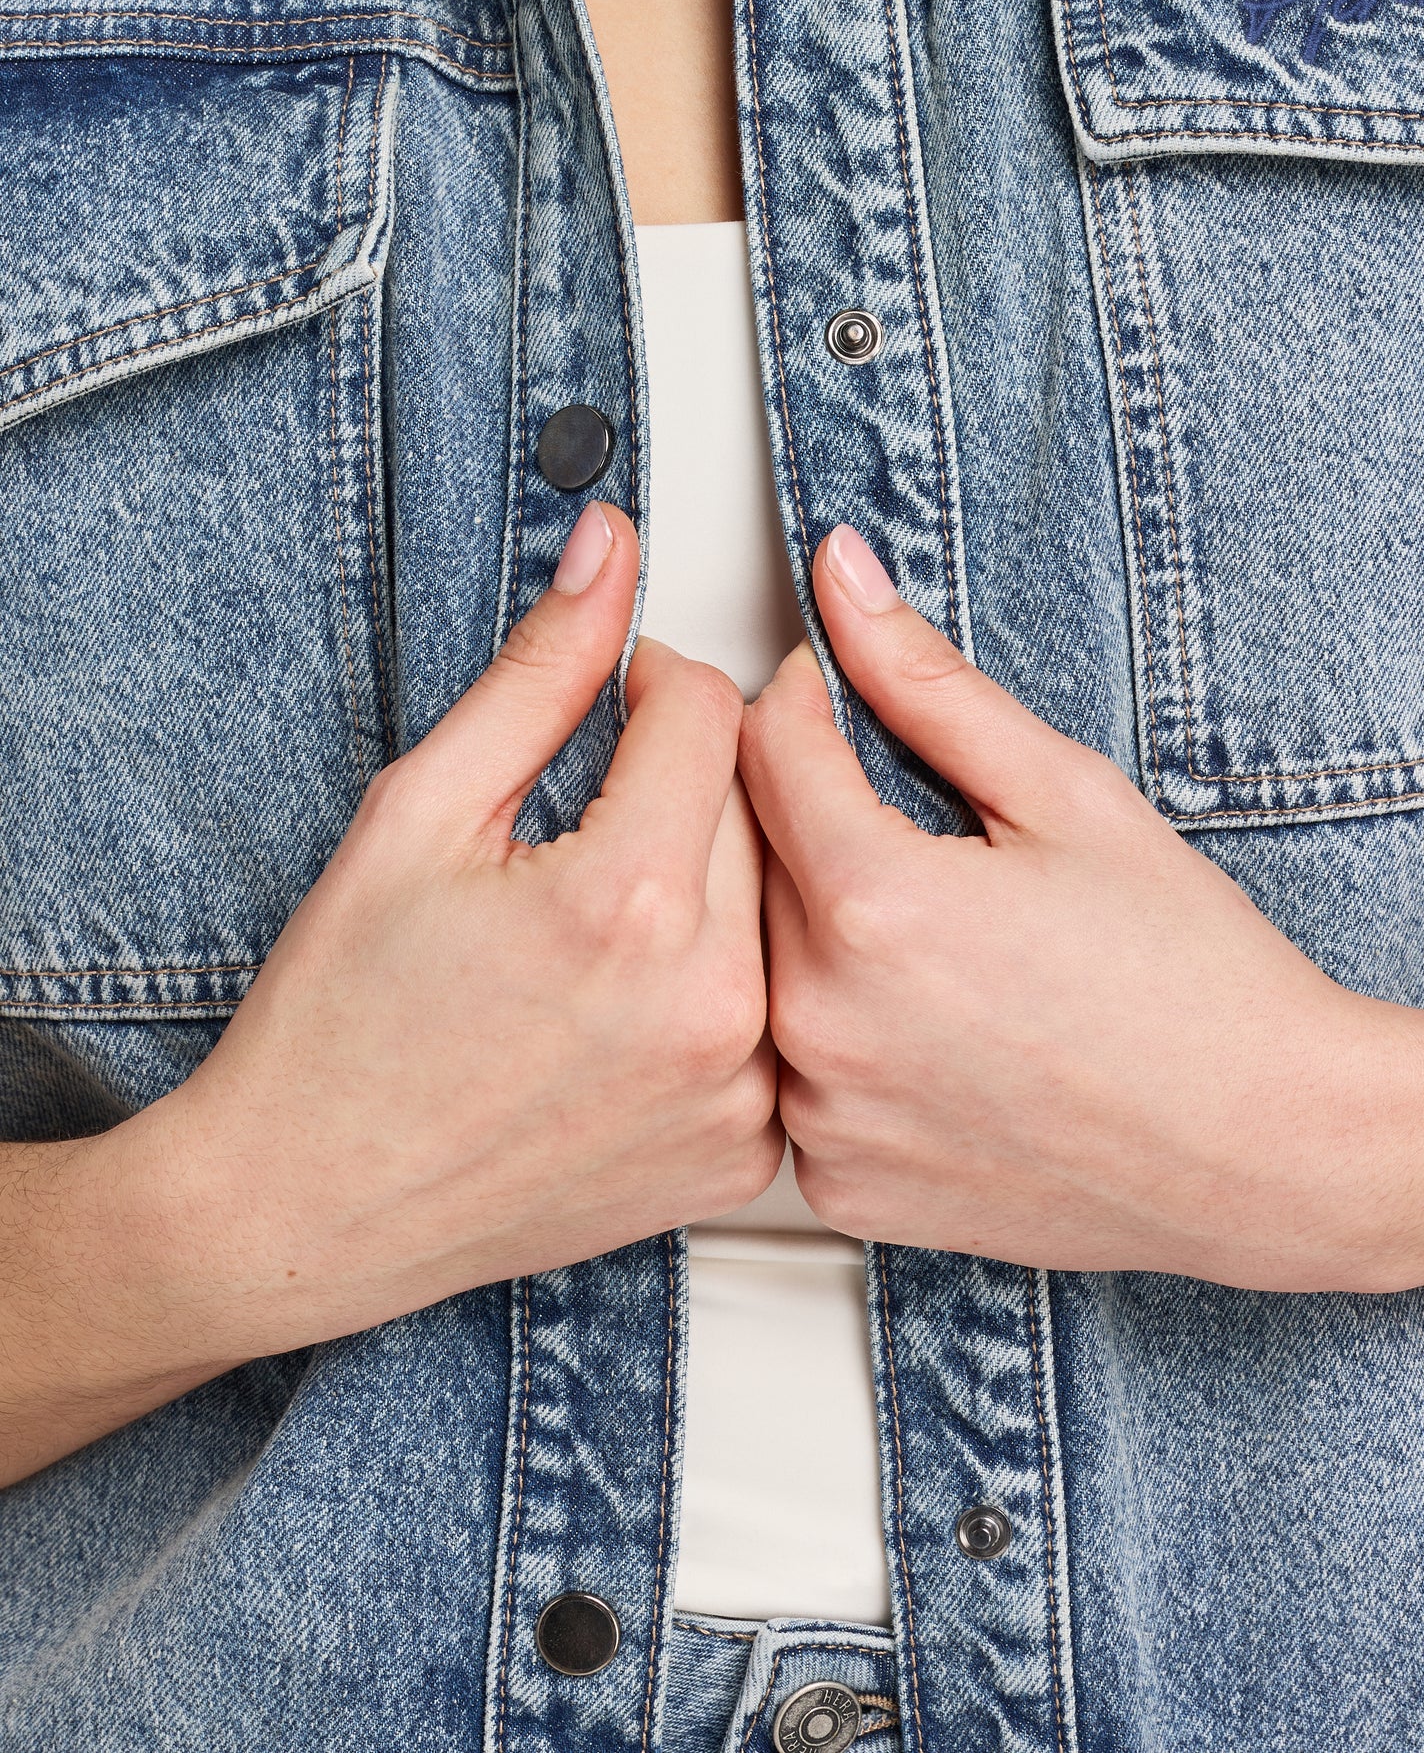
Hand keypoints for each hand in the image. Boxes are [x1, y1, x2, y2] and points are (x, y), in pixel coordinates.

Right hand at [3, 501, 778, 1480]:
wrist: (315, 1204)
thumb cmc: (342, 1020)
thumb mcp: (420, 812)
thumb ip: (539, 673)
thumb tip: (611, 551)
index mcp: (630, 904)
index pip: (712, 711)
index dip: (653, 681)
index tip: (614, 699)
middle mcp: (713, 1005)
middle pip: (754, 808)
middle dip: (681, 781)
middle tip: (587, 817)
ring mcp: (737, 1092)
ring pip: (774, 911)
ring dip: (708, 882)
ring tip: (604, 915)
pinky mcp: (740, 1153)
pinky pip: (770, 1017)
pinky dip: (720, 990)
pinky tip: (630, 1003)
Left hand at [739, 524, 1423, 1291]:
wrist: (1258, 1149)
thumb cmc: (1189, 980)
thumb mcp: (1066, 796)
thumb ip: (928, 684)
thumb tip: (844, 580)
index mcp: (873, 904)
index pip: (762, 747)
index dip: (796, 700)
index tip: (829, 696)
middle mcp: (821, 1019)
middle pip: (745, 856)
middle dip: (801, 813)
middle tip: (899, 825)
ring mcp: (822, 1114)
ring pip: (756, 967)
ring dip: (809, 928)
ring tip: (925, 940)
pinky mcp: (840, 1180)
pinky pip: (790, 1073)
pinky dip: (832, 1036)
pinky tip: (920, 1027)